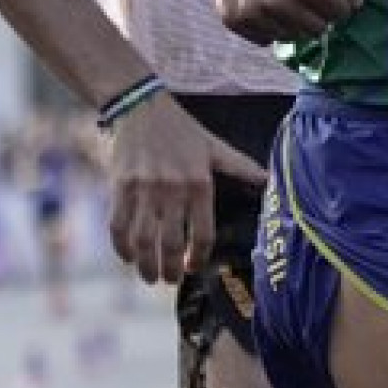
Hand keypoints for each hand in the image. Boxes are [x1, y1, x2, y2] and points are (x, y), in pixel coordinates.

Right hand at [104, 92, 268, 286]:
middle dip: (169, 270)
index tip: (193, 267)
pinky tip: (127, 257)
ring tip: (149, 277)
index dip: (198, 257)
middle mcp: (173, 189)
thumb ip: (240, 166)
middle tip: (169, 280)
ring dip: (145, 265)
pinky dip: (121, 248)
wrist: (141, 106)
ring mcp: (145, 189)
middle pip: (171, 243)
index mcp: (200, 183)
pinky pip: (118, 226)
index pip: (202, 233)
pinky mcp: (121, 187)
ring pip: (143, 240)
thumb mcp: (214, 146)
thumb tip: (268, 179)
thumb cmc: (182, 129)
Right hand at [206, 0, 376, 44]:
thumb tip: (356, 3)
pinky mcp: (233, 19)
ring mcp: (254, 12)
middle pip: (318, 29)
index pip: (341, 13)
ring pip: (292, 37)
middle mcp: (280, 1)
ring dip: (294, 20)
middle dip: (318, 11)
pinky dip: (270, 26)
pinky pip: (265, 39)